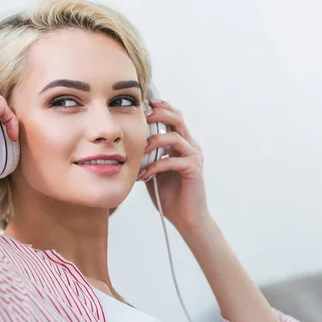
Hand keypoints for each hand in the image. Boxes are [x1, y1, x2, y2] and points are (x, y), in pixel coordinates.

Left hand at [138, 99, 209, 233]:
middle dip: (159, 113)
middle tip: (143, 116)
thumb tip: (127, 144)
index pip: (174, 117)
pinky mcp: (194, 170)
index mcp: (181, 144)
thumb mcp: (153, 170)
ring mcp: (194, 157)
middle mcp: (190, 147)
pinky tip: (144, 175)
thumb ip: (147, 156)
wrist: (186, 218)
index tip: (145, 103)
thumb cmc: (170, 195)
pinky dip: (156, 166)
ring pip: (175, 136)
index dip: (161, 107)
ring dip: (154, 141)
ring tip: (140, 150)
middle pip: (178, 118)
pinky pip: (173, 160)